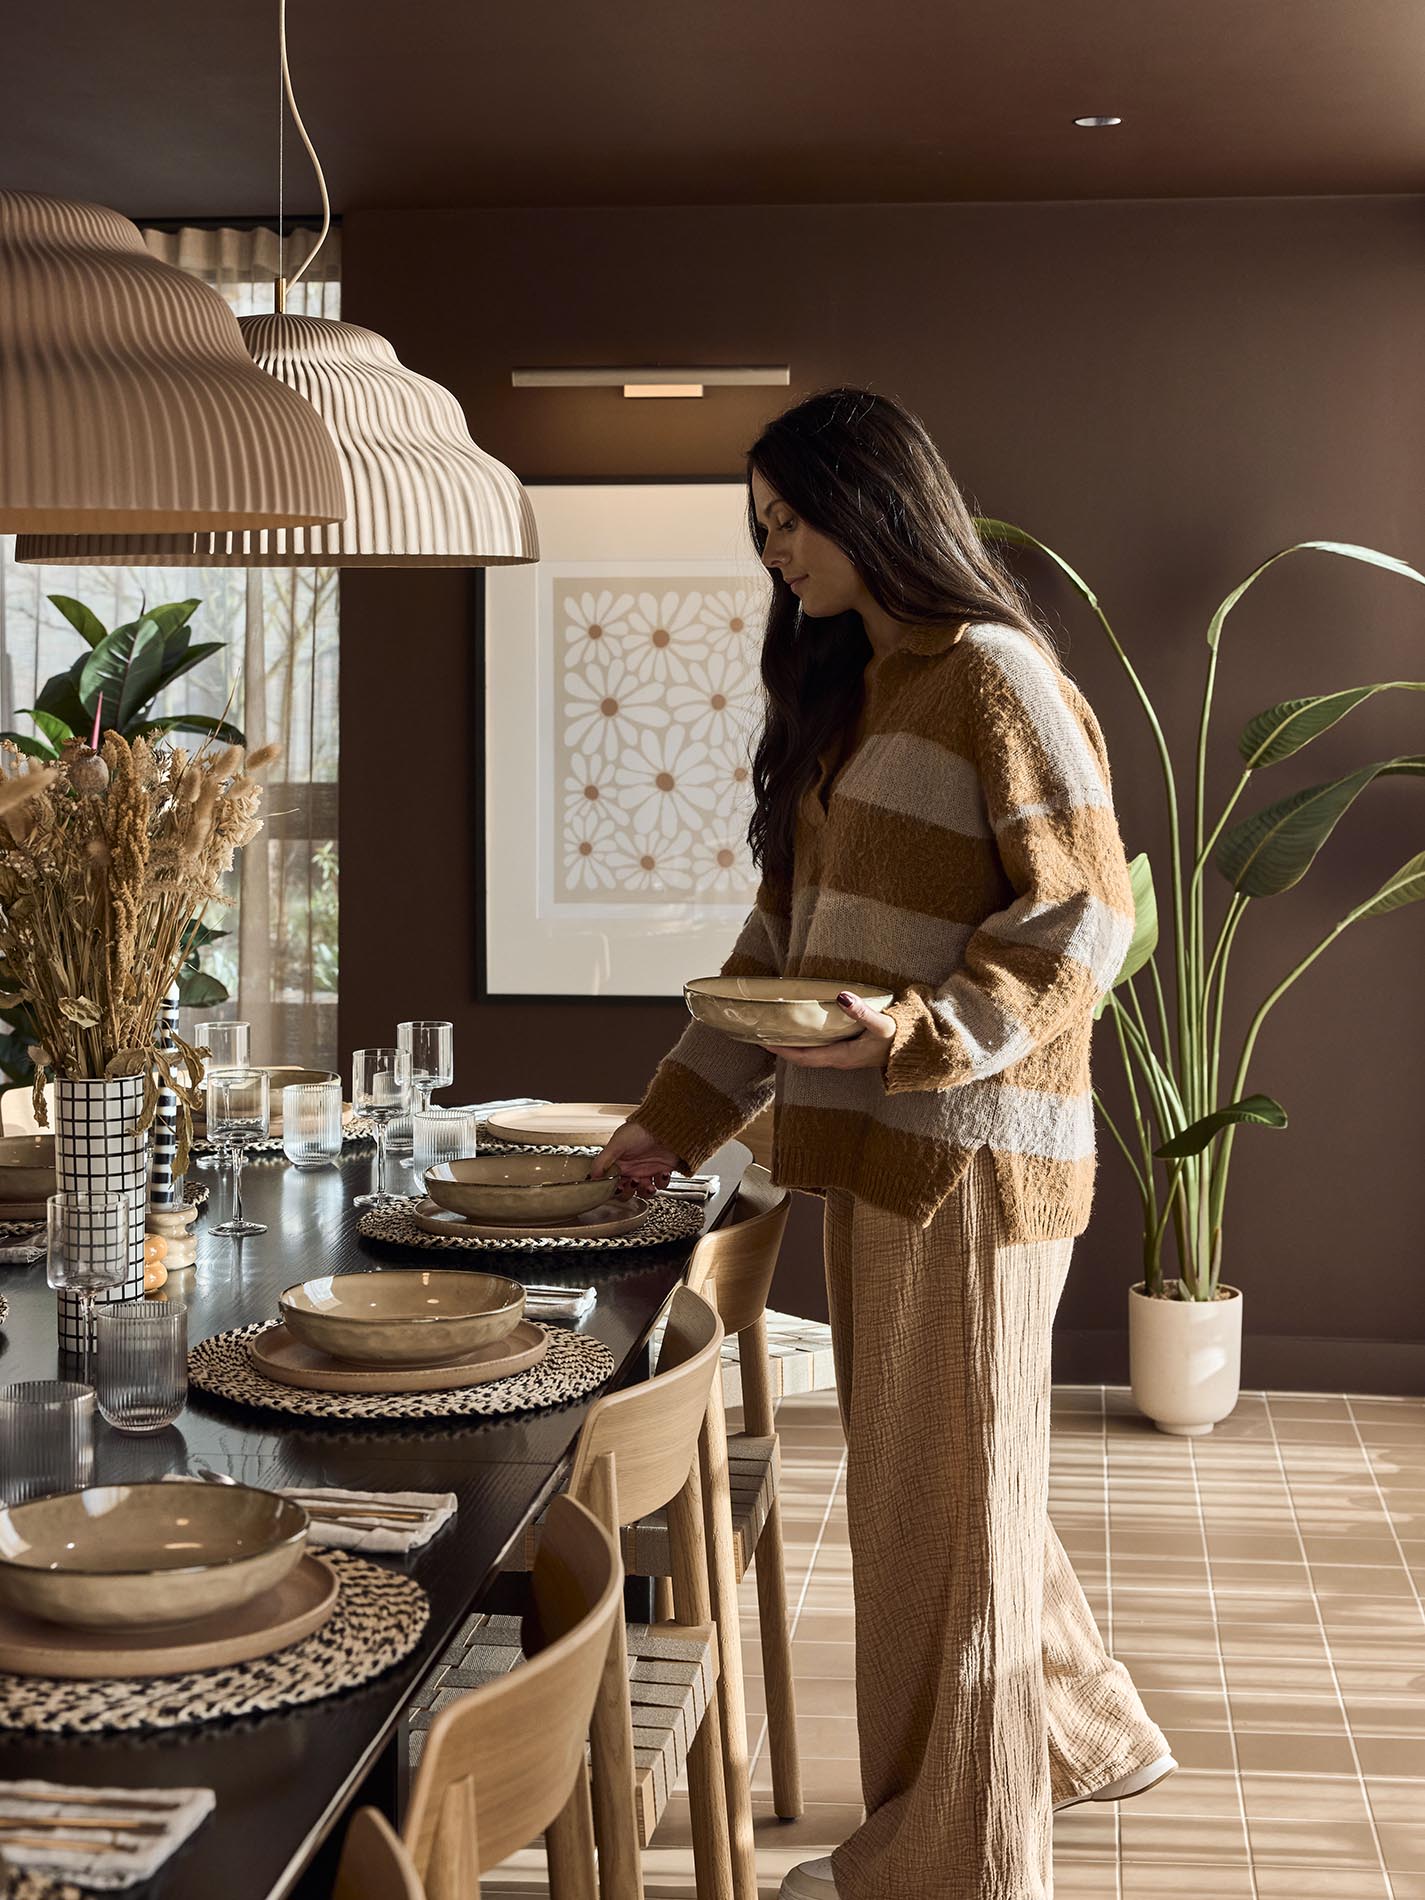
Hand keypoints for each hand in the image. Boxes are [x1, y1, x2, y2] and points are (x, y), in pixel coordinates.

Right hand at [592, 1119, 684, 1194]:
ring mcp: (647, 1171)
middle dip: (630, 1191)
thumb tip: (591, 1176)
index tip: (618, 1187)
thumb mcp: (617, 1144)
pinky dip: (662, 1182)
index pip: (612, 1184)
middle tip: (634, 1181)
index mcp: (619, 1164)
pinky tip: (662, 1173)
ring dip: (646, 1191)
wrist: (663, 1125)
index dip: (614, 1190)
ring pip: (643, 1193)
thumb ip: (603, 1161)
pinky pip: (661, 1185)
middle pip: (627, 1192)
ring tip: (648, 1184)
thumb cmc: (639, 1130)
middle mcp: (632, 1169)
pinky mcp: (661, 1171)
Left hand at [768, 990, 895, 1069]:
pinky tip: (803, 1028)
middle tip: (761, 1032)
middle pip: (802, 1057)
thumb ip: (861, 1012)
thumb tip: (842, 996)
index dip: (782, 1050)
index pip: (803, 1057)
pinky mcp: (849, 1052)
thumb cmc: (900, 1039)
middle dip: (781, 1047)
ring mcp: (844, 1057)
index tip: (762, 1040)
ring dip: (793, 1044)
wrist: (917, 1053)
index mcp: (842, 1056)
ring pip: (810, 1053)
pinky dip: (807, 1041)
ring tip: (776, 1029)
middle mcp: (839, 1059)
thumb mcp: (881, 1024)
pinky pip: (820, 1049)